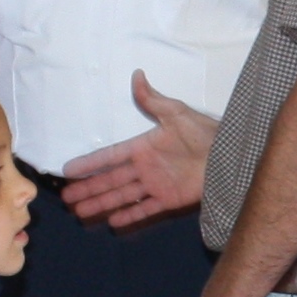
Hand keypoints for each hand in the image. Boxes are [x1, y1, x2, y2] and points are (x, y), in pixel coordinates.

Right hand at [59, 75, 216, 227]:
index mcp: (143, 146)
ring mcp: (155, 184)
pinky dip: (130, 216)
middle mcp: (145, 167)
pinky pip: (146, 209)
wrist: (229, 154)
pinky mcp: (169, 199)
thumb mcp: (177, 113)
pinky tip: (113, 222)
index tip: (68, 170)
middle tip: (66, 198)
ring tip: (80, 212)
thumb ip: (153, 99)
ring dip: (101, 203)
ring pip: (122, 196)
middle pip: (110, 180)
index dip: (89, 163)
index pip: (110, 156)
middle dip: (88, 188)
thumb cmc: (205, 131)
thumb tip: (137, 75)